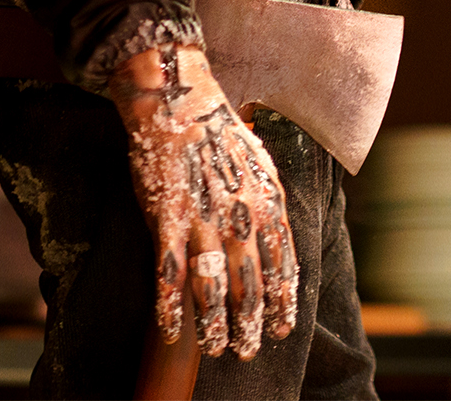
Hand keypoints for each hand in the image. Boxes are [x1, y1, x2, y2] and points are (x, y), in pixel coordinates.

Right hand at [108, 43, 298, 359]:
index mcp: (268, 204)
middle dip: (251, 325)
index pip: (283, 267)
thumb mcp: (262, 165)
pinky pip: (169, 275)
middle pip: (251, 286)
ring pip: (213, 290)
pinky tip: (171, 331)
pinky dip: (171, 308)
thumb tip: (278, 241)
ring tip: (216, 349)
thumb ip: (269, 204)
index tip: (282, 328)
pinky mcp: (167, 220)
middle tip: (248, 350)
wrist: (179, 100)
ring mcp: (204, 221)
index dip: (282, 302)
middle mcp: (241, 218)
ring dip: (215, 325)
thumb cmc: (220, 131)